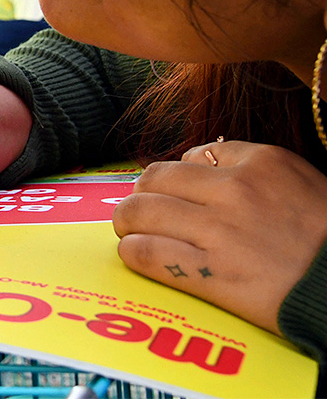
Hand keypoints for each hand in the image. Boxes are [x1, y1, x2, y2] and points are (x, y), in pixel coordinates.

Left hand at [114, 140, 326, 333]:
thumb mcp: (301, 182)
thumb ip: (252, 167)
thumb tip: (198, 161)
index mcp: (260, 162)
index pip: (192, 154)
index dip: (178, 176)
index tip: (176, 192)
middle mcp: (234, 190)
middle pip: (154, 178)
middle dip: (141, 194)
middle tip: (140, 209)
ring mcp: (219, 232)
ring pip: (140, 211)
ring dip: (127, 221)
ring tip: (130, 230)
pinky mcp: (210, 274)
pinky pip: (147, 253)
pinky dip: (133, 253)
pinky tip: (136, 254)